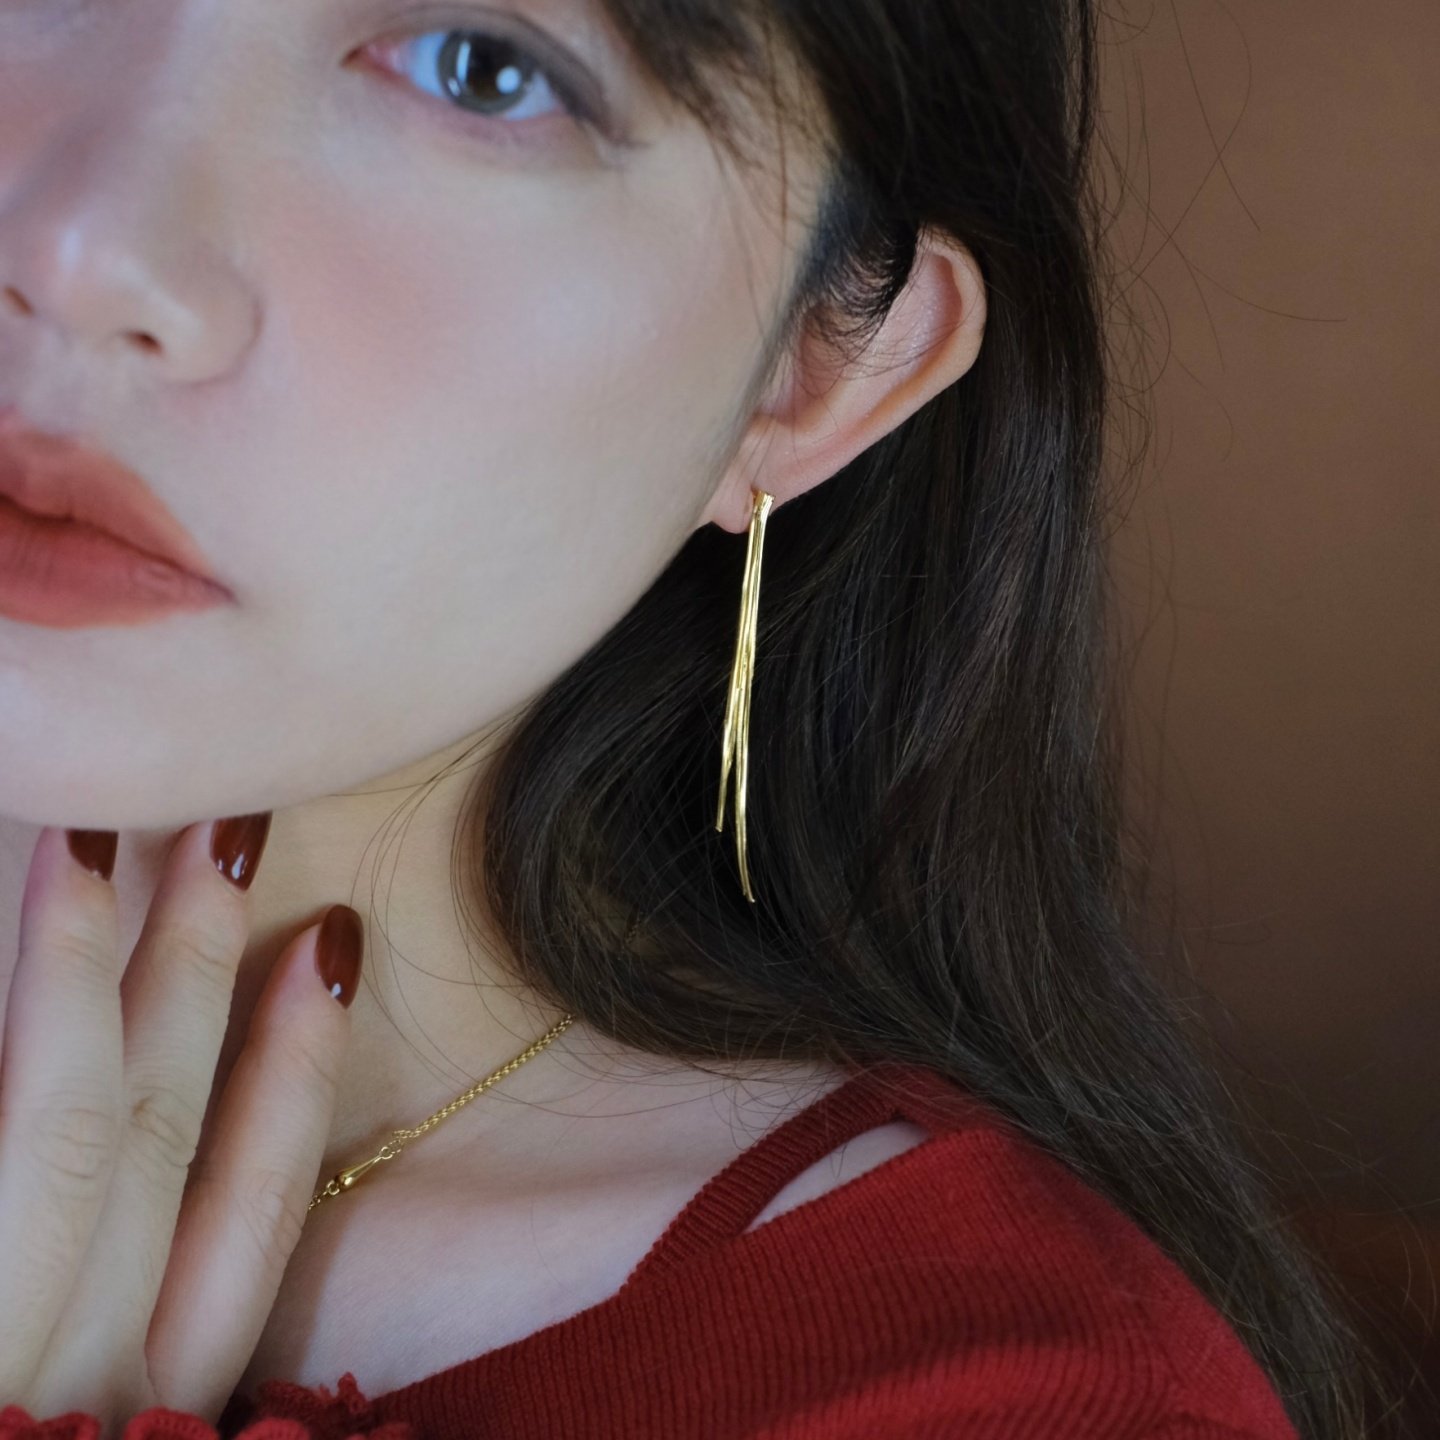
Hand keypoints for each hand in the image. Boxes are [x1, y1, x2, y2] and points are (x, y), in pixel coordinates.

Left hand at [0, 820, 361, 1430]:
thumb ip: (160, 1324)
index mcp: (141, 1411)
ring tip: (95, 843)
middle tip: (214, 823)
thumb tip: (220, 1178)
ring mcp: (2, 1367)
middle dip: (187, 975)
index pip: (248, 1211)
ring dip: (77, 985)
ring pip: (56, 1151)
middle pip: (148, 1146)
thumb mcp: (126, 1424)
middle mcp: (76, 1391)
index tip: (325, 937)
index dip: (294, 1072)